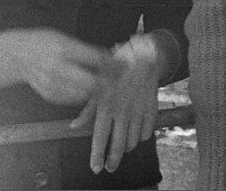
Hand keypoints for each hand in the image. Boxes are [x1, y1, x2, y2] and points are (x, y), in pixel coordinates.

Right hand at [0, 28, 111, 104]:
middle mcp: (57, 67)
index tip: (124, 65)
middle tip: (118, 79)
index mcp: (64, 48)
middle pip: (91, 81)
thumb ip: (86, 50)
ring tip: (105, 84)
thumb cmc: (44, 42)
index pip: (95, 59)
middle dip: (108, 82)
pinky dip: (83, 95)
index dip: (112, 64)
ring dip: (98, 90)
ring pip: (84, 93)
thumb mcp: (66, 39)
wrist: (17, 54)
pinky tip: (88, 89)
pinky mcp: (49, 94)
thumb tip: (110, 57)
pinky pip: (73, 99)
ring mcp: (52, 83)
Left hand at [70, 34, 161, 173]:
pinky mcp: (152, 109)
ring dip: (127, 148)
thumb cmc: (116, 71)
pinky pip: (148, 131)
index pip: (100, 138)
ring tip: (122, 148)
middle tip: (110, 168)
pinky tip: (137, 133)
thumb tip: (73, 127)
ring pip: (133, 141)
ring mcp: (139, 111)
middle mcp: (123, 111)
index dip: (97, 156)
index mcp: (107, 106)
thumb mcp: (98, 87)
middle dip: (113, 161)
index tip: (96, 168)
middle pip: (118, 145)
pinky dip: (142, 136)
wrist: (144, 56)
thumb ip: (87, 110)